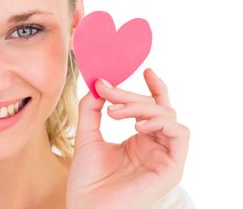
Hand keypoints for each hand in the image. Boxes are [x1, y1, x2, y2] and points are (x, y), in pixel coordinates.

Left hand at [65, 68, 190, 208]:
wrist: (87, 206)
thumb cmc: (87, 179)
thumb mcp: (86, 135)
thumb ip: (91, 109)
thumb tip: (99, 85)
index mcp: (138, 140)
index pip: (153, 108)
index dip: (153, 88)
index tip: (145, 70)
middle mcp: (154, 146)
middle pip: (155, 107)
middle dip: (129, 95)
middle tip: (106, 90)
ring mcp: (163, 156)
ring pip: (167, 115)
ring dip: (142, 106)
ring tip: (115, 112)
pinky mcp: (171, 168)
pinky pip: (179, 134)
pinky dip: (161, 122)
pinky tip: (137, 125)